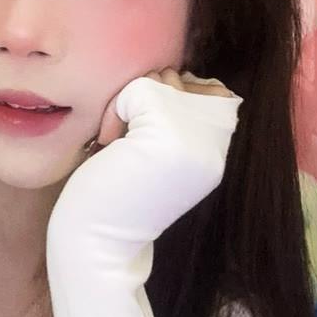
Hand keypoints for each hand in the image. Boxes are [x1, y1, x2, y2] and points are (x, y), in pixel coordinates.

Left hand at [52, 67, 242, 253]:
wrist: (97, 243)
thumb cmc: (116, 197)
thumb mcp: (162, 153)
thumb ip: (182, 118)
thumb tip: (178, 72)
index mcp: (219, 151)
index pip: (211, 89)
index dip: (168, 101)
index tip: (147, 141)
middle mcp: (217, 143)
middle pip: (182, 79)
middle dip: (146, 100)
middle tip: (129, 144)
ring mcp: (197, 137)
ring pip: (161, 79)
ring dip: (128, 104)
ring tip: (120, 145)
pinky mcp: (169, 132)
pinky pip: (139, 88)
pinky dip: (115, 111)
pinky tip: (111, 146)